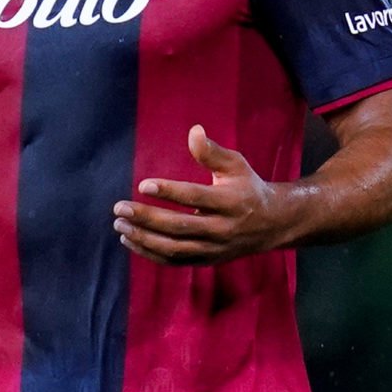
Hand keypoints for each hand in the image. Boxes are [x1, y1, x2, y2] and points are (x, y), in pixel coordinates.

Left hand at [112, 125, 291, 265]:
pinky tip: (130, 240)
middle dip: (147, 218)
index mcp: (230, 202)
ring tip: (120, 225)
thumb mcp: (236, 165)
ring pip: (174, 248)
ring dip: (144, 238)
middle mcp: (222, 229)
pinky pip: (175, 261)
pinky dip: (150, 253)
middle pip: (179, 226)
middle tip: (119, 208)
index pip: (195, 198)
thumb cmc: (248, 188)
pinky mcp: (207, 260)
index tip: (143, 185)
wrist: (272, 225)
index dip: (169, 192)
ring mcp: (214, 249)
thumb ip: (212, 151)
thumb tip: (193, 130)